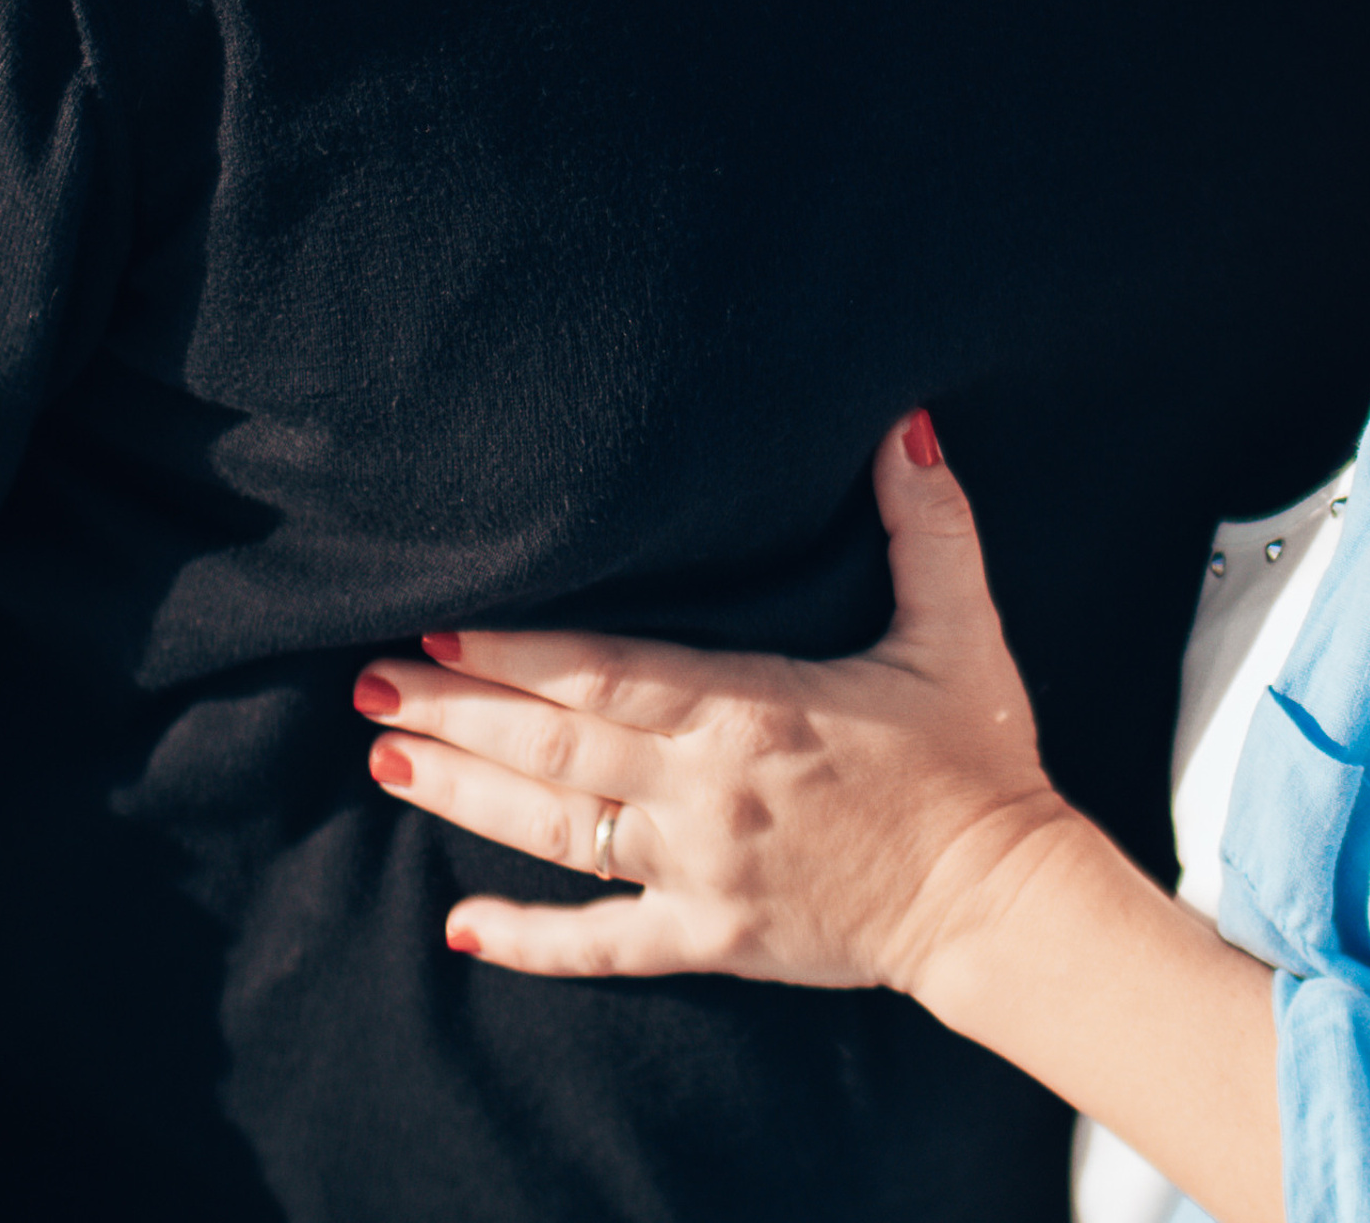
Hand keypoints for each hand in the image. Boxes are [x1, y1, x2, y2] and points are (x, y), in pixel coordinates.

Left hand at [353, 414, 1076, 988]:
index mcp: (756, 710)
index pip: (610, 677)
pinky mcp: (712, 936)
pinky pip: (603, 945)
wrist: (1000, 901)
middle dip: (455, 713)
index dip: (517, 656)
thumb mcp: (959, 629)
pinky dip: (529, 939)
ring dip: (467, 796)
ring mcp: (700, 873)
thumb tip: (908, 425)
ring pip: (557, 833)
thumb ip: (928, 524)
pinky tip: (461, 928)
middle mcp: (708, 794)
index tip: (440, 630)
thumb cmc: (980, 756)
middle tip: (368, 685)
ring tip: (386, 761)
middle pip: (556, 750)